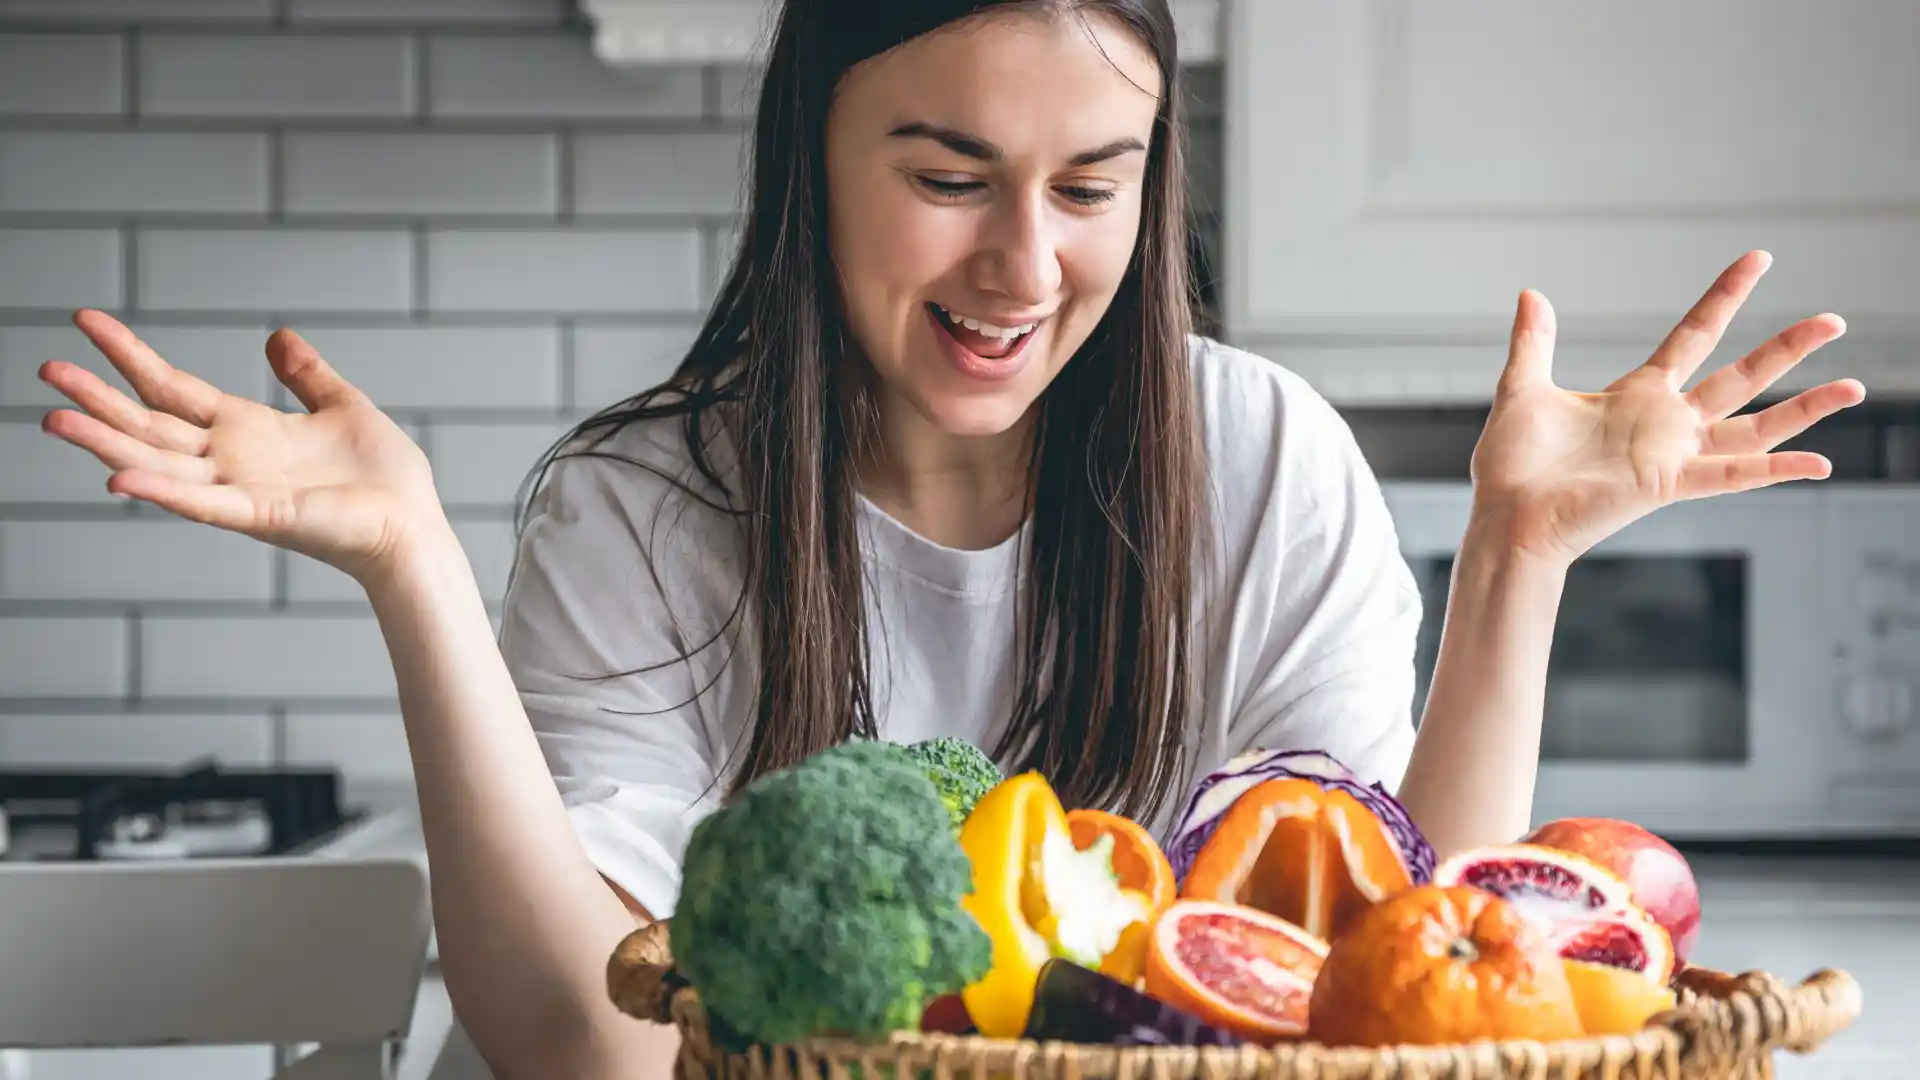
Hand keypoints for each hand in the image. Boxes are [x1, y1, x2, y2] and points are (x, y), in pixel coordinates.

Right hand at [40, 309, 445, 583]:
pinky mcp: (263, 516)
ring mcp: (240, 490)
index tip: (85, 320)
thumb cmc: (384, 478)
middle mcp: (230, 460)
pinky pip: (203, 504)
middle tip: (46, 367)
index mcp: (246, 430)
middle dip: (98, 397)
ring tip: (55, 419)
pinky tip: (118, 480)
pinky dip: (163, 492)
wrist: (414, 525)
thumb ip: (307, 376)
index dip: (130, 354)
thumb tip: (279, 337)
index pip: (171, 386)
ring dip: (107, 444)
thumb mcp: (344, 407)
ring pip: (159, 463)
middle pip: (148, 423)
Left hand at [1468, 250, 1863, 566]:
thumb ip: (1534, 342)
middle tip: (1834, 320)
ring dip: (1803, 410)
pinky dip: (1775, 470)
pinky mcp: (1667, 484)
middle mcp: (1665, 424)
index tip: (1760, 259)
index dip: (1726, 297)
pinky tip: (1820, 463)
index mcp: (1636, 395)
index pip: (1695, 334)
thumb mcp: (1523, 388)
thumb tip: (1531, 294)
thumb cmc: (1512, 465)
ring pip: (1754, 428)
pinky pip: (1732, 476)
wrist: (1505, 516)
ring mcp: (1672, 455)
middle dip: (1787, 349)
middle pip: (1741, 377)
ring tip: (1852, 387)